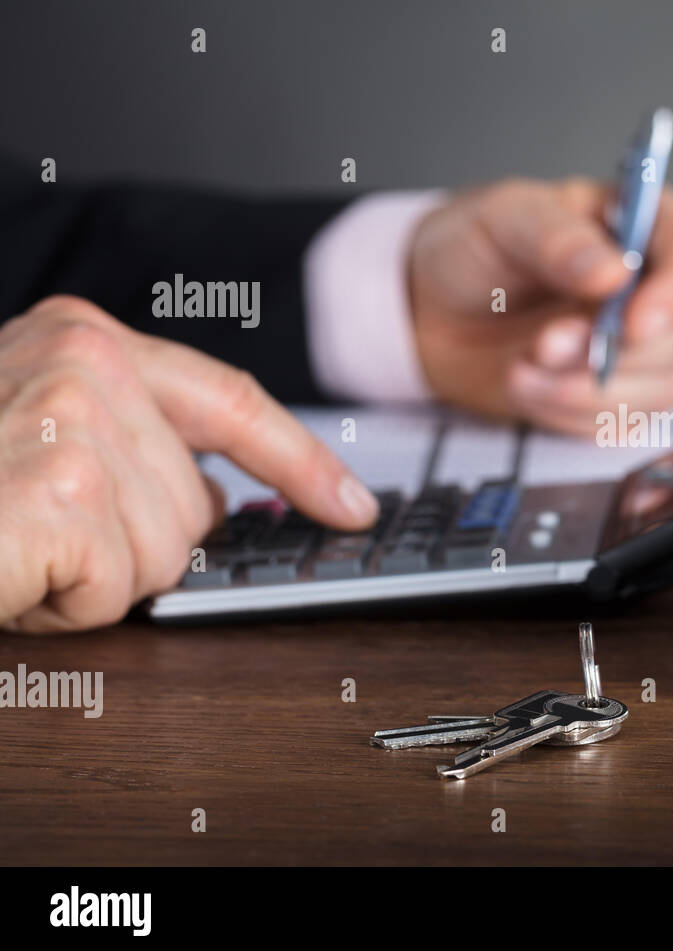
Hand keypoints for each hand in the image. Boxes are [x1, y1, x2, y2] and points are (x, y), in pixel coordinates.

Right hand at [0, 296, 378, 631]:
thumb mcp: (31, 431)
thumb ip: (132, 442)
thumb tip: (215, 504)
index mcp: (86, 337)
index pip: (234, 402)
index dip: (303, 463)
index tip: (355, 505)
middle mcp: (87, 364)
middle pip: (199, 504)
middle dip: (129, 547)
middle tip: (45, 532)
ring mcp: (75, 423)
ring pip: (166, 555)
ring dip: (91, 578)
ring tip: (22, 545)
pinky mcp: (61, 493)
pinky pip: (117, 589)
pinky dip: (63, 606)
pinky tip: (17, 568)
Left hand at [407, 177, 672, 432]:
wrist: (432, 312)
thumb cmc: (474, 249)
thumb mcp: (504, 219)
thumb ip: (557, 239)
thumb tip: (613, 272)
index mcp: (642, 226)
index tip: (632, 324)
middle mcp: (653, 288)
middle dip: (614, 354)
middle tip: (545, 346)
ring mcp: (643, 348)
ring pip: (660, 388)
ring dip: (586, 391)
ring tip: (521, 370)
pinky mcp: (619, 396)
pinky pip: (623, 424)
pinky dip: (572, 416)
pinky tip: (529, 389)